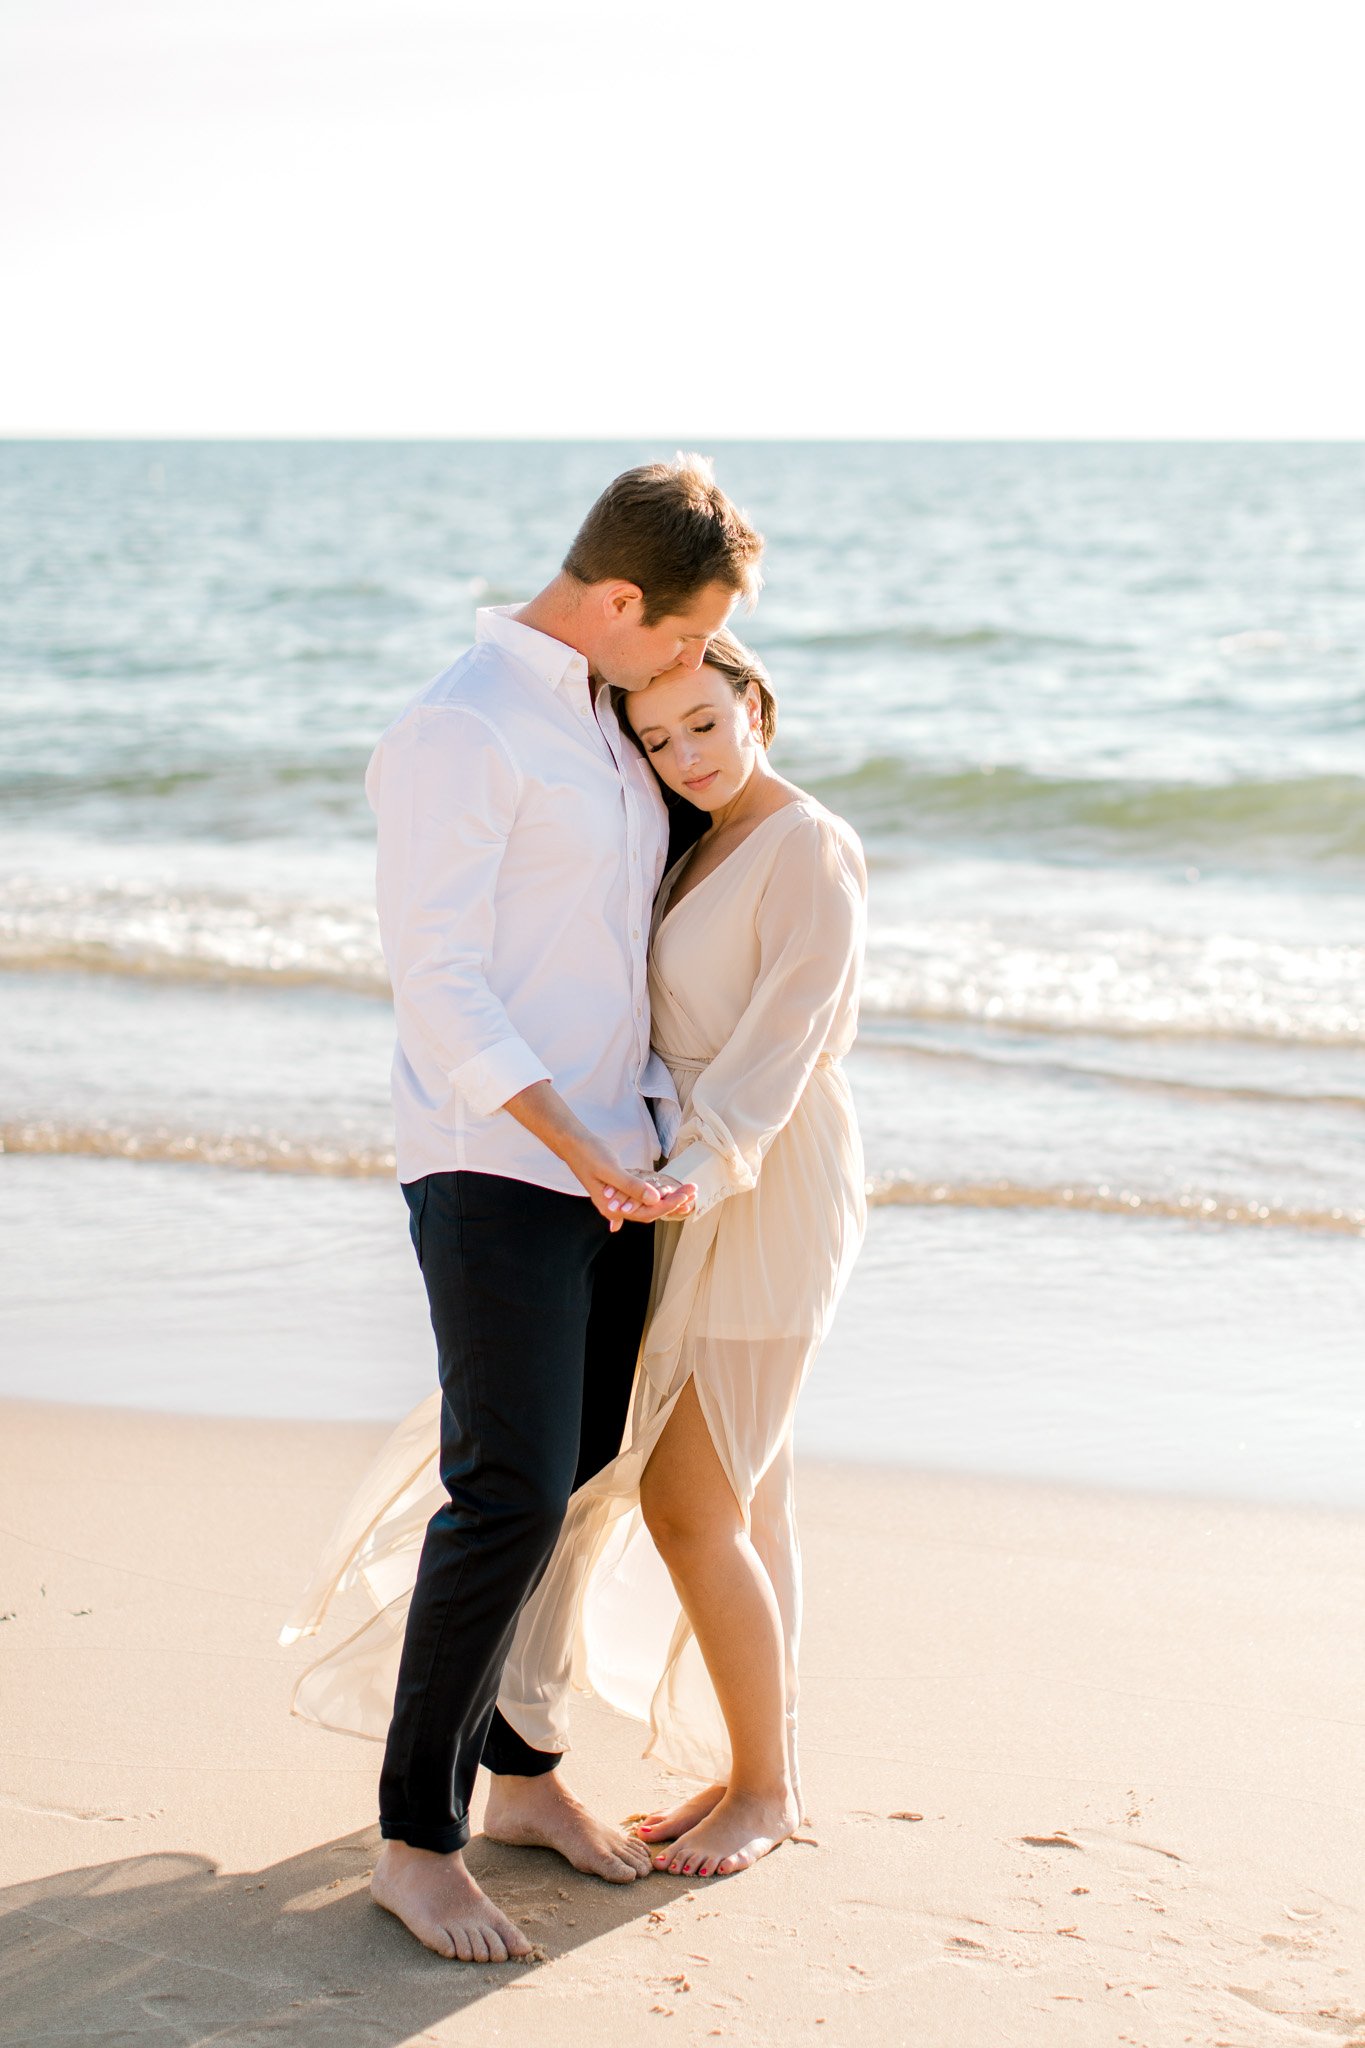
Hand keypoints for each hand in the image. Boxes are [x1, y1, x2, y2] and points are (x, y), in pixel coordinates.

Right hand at [565, 1140, 694, 1230]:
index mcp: (612, 1208)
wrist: (573, 1143)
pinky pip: (642, 1195)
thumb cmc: (589, 1154)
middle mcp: (615, 1209)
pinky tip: (669, 1191)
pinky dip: (656, 1192)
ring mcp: (617, 1200)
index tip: (687, 1196)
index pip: (647, 1212)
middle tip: (694, 1191)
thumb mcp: (611, 1169)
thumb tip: (655, 1199)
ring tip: (687, 1192)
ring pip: (647, 1204)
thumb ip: (632, 1186)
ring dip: (668, 1198)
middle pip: (650, 1211)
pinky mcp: (619, 1189)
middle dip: (674, 1202)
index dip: (669, 1205)